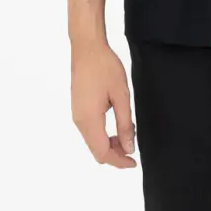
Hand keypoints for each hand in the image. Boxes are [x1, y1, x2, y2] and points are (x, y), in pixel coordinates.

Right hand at [70, 40, 136, 168]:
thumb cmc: (105, 68)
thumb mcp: (121, 96)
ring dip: (108, 144)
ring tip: (127, 136)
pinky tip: (116, 125)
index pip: (102, 152)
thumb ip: (124, 124)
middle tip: (133, 150)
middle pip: (96, 150)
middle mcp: (79, 121)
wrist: (87, 48)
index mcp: (89, 120)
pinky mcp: (78, 107)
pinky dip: (102, 134)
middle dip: (114, 155)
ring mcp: (77, 114)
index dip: (119, 161)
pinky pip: (89, 130)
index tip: (134, 162)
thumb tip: (128, 148)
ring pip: (92, 140)